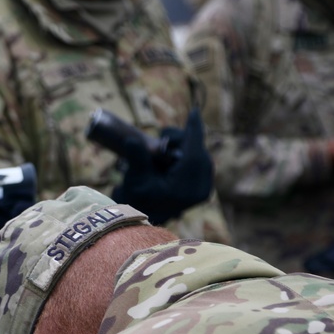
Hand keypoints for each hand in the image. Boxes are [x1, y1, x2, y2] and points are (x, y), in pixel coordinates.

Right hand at [110, 109, 213, 224]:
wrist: (141, 221)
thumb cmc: (136, 200)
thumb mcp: (135, 179)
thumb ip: (136, 158)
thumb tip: (131, 140)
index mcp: (189, 187)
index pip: (194, 151)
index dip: (193, 129)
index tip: (193, 112)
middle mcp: (200, 188)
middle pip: (197, 151)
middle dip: (183, 139)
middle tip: (162, 139)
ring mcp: (202, 188)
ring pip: (198, 156)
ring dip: (183, 148)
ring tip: (162, 155)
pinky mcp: (200, 188)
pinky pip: (198, 164)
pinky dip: (186, 156)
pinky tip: (171, 159)